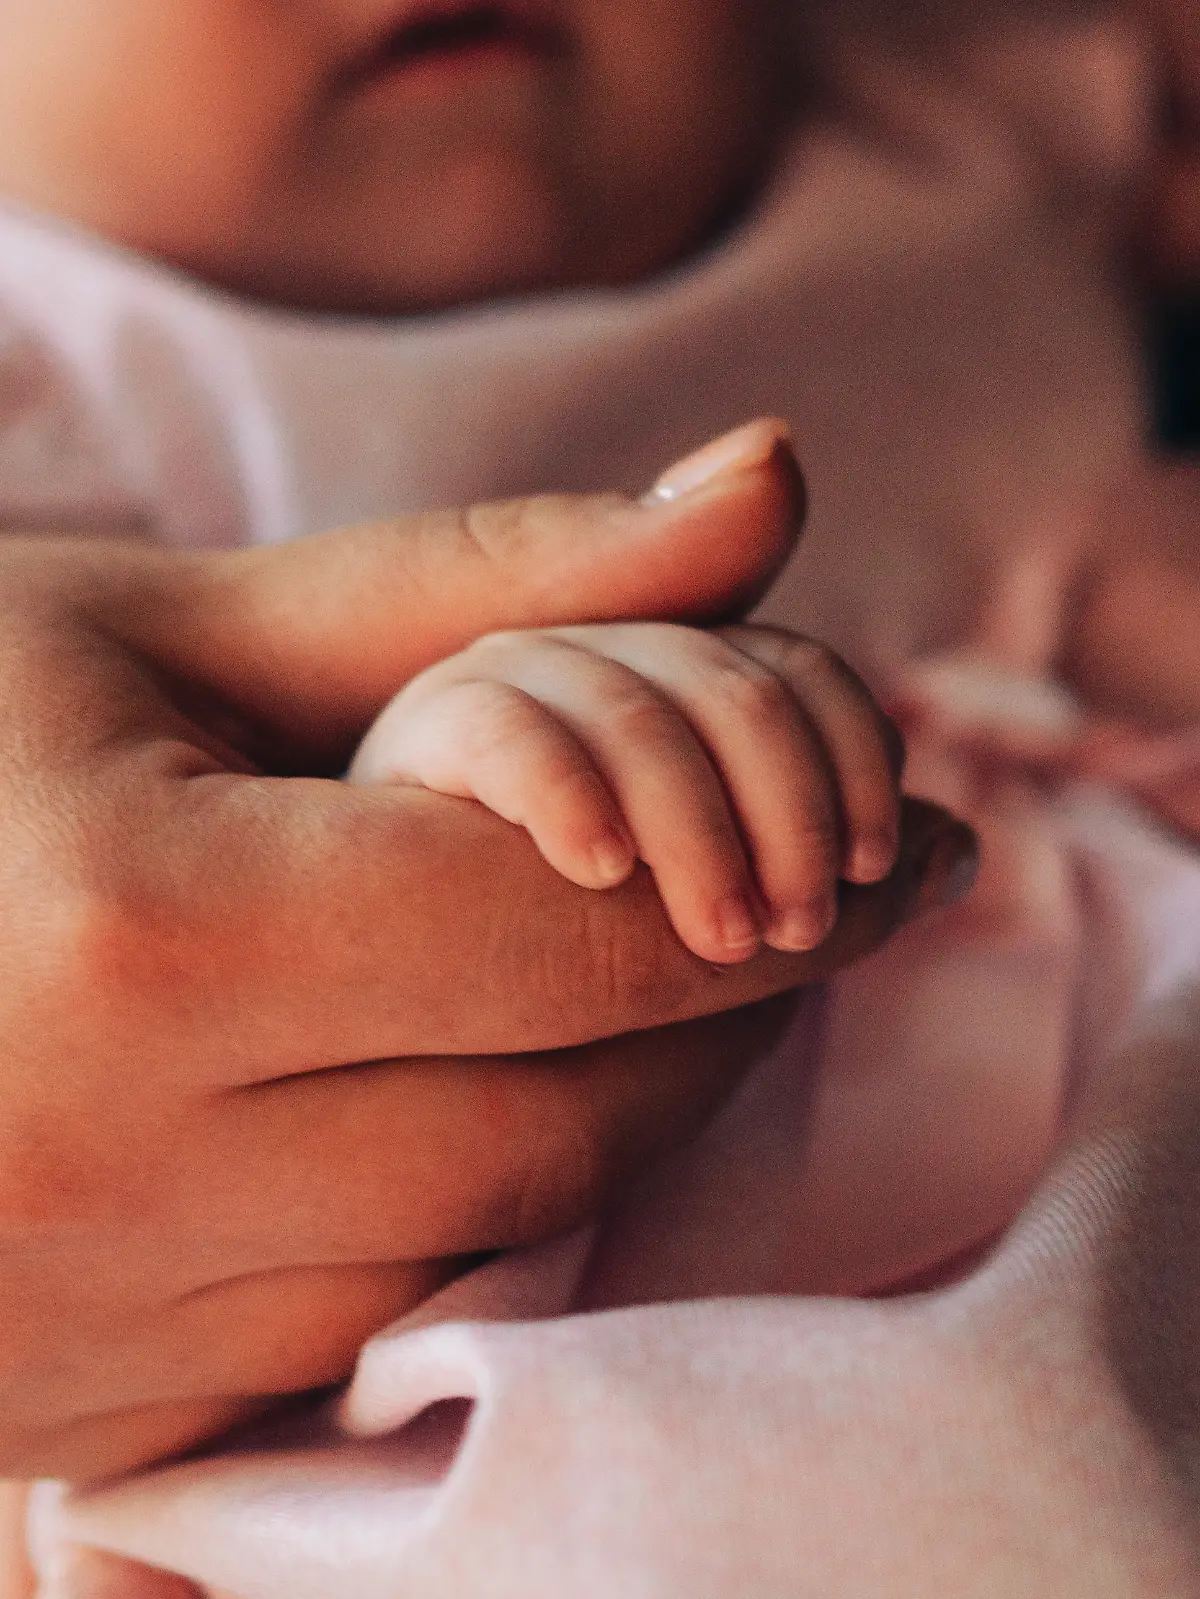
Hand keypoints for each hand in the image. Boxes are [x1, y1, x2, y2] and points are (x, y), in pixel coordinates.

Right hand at [0, 421, 977, 1481]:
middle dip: (726, 998)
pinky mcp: (96, 1416)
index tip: (911, 838)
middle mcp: (118, 1165)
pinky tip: (473, 1094)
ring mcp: (100, 1323)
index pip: (580, 925)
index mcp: (138, 934)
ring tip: (654, 982)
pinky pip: (380, 1328)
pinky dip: (475, 1204)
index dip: (784, 875)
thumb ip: (489, 575)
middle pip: (572, 1107)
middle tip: (808, 903)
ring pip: (496, 1235)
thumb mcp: (171, 623)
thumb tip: (767, 491)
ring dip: (622, 1104)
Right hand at [351, 622, 903, 961]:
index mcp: (672, 685)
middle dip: (791, 811)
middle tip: (795, 931)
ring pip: (641, 714)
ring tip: (723, 934)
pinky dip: (569, 790)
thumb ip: (817, 864)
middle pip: (734, 688)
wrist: (401, 982)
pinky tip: (601, 868)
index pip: (797, 674)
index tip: (875, 863)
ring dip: (700, 829)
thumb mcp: (713, 917)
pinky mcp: (423, 733)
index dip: (856, 757)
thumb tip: (958, 843)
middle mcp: (600, 660)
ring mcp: (507, 685)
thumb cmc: (573, 955)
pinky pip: (509, 732)